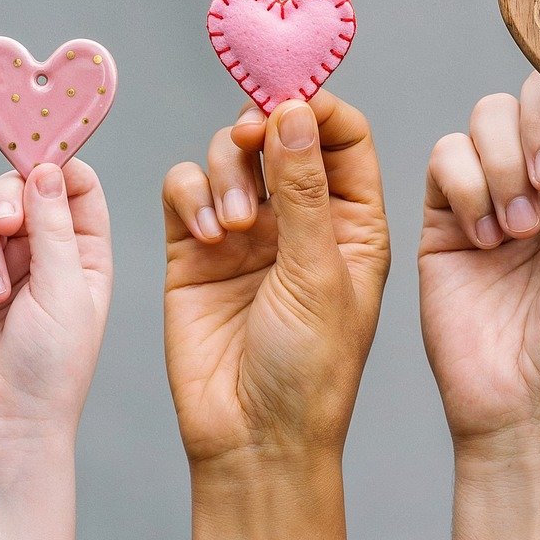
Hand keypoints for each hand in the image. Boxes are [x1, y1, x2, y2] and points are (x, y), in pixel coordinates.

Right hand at [0, 161, 112, 450]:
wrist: (2, 420)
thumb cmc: (51, 365)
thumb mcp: (67, 290)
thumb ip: (55, 226)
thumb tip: (46, 167)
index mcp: (80, 249)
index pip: (73, 184)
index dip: (57, 163)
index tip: (40, 158)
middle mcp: (36, 249)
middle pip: (17, 185)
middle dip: (7, 198)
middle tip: (6, 228)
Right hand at [163, 92, 389, 465]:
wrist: (253, 439)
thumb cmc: (309, 370)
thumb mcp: (319, 273)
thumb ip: (303, 189)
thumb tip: (294, 109)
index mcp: (354, 221)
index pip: (342, 134)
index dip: (316, 106)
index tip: (287, 101)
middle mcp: (301, 218)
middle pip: (279, 131)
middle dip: (260, 125)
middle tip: (250, 138)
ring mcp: (246, 232)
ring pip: (228, 153)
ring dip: (225, 169)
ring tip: (232, 224)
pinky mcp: (193, 249)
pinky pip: (184, 188)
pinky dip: (191, 196)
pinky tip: (206, 236)